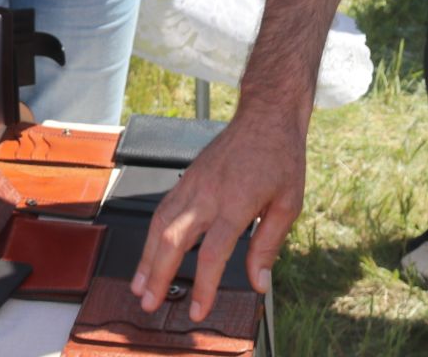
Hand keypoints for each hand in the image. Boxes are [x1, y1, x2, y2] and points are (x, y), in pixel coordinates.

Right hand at [131, 112, 305, 320]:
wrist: (265, 116)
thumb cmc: (279, 156)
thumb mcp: (288, 203)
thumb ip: (268, 245)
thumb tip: (259, 281)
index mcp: (236, 202)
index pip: (212, 253)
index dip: (203, 286)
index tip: (198, 310)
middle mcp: (208, 193)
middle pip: (173, 239)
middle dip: (157, 274)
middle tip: (149, 302)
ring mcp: (192, 183)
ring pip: (159, 223)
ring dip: (146, 257)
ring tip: (139, 285)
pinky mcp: (186, 177)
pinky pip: (162, 208)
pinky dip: (150, 234)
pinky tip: (148, 251)